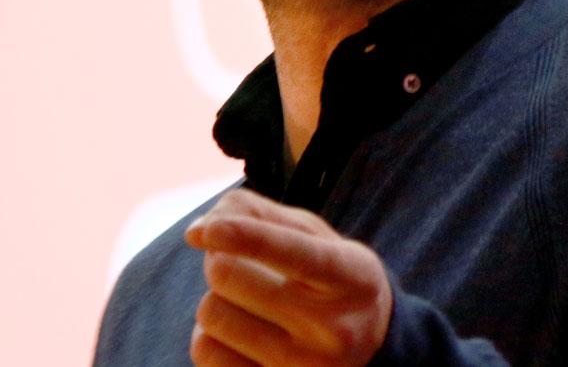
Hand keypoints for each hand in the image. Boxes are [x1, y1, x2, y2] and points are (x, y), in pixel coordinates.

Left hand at [184, 188, 391, 365]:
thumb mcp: (314, 236)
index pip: (296, 254)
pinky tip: (238, 334)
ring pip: (212, 314)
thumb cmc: (329, 278)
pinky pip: (205, 353)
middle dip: (220, 259)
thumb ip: (258, 215)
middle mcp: (335, 330)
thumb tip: (196, 233)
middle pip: (229, 276)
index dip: (248, 237)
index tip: (212, 231)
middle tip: (239, 265)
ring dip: (215, 298)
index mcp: (353, 277)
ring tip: (243, 303)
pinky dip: (209, 336)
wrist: (370, 350)